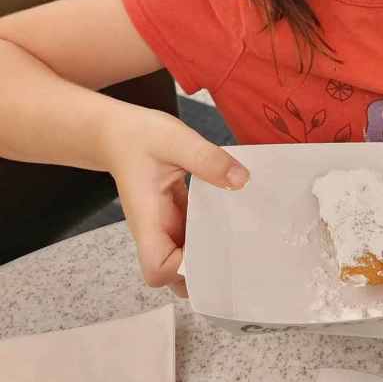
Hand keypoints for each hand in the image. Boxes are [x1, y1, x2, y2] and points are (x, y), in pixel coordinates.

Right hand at [105, 105, 248, 297]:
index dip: (183, 269)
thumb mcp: (175, 140)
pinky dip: (211, 231)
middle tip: (236, 245)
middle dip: (204, 269)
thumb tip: (241, 180)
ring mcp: (164, 225)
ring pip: (187, 257)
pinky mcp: (174, 215)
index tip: (210, 248)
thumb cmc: (138, 137)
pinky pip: (193, 235)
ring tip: (239, 231)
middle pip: (174, 275)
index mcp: (147, 219)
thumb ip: (207, 159)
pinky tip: (231, 213)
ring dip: (210, 250)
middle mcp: (155, 230)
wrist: (116, 132)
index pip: (157, 268)